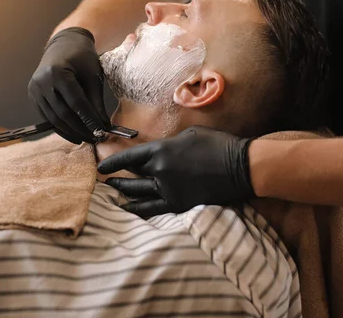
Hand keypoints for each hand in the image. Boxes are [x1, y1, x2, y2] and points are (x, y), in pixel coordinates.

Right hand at [28, 27, 109, 143]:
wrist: (64, 45)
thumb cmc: (82, 58)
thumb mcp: (93, 76)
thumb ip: (97, 102)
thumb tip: (104, 126)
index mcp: (57, 72)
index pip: (76, 103)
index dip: (89, 120)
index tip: (102, 132)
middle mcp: (41, 82)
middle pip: (63, 114)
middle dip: (81, 129)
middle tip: (96, 138)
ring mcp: (34, 90)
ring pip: (54, 119)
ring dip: (71, 132)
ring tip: (86, 138)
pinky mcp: (33, 96)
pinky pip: (47, 117)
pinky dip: (61, 127)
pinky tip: (74, 134)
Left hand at [97, 126, 255, 216]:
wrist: (240, 167)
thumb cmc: (218, 145)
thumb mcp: (191, 134)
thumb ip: (171, 143)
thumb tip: (162, 151)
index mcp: (162, 150)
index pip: (130, 157)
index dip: (114, 162)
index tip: (102, 166)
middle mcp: (160, 171)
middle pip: (133, 175)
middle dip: (117, 177)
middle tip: (106, 180)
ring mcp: (168, 189)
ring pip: (138, 193)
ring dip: (124, 192)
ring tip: (113, 192)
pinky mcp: (179, 204)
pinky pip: (152, 209)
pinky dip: (137, 209)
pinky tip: (127, 208)